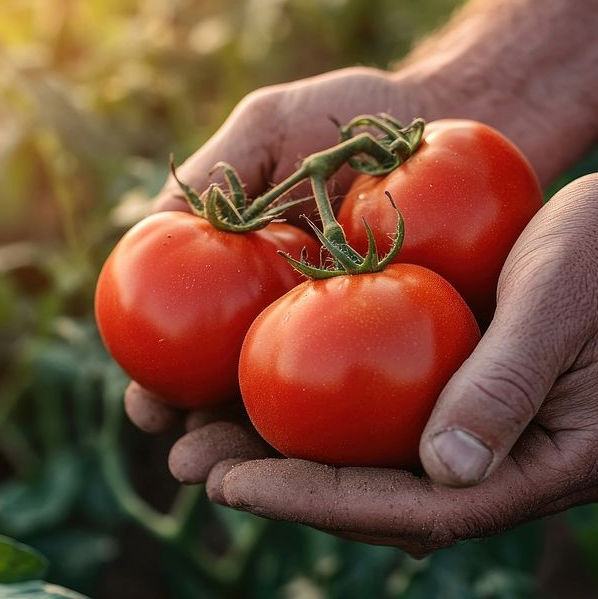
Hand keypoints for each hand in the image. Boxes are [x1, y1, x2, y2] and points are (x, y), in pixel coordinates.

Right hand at [123, 67, 434, 452]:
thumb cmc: (353, 114)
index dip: (160, 385)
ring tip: (246, 485)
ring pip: (305, 422)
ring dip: (270, 461)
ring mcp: (355, 347)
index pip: (190, 349)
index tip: (146, 405)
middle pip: (239, 401)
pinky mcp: (416, 353)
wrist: (451, 116)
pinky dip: (362, 438)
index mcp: (248, 284)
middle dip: (209, 441)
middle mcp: (293, 325)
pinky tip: (350, 467)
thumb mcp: (272, 126)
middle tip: (190, 466)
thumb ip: (217, 174)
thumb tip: (148, 229)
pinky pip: (386, 403)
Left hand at [193, 170, 597, 554]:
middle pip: (398, 503)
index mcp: (559, 461)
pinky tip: (293, 408)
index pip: (421, 505)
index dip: (318, 499)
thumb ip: (504, 386)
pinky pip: (414, 434)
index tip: (230, 482)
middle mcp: (534, 468)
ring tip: (217, 445)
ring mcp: (521, 442)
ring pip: (399, 475)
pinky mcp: (507, 408)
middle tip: (195, 467)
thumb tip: (438, 473)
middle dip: (295, 491)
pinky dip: (351, 431)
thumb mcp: (561, 302)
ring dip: (311, 465)